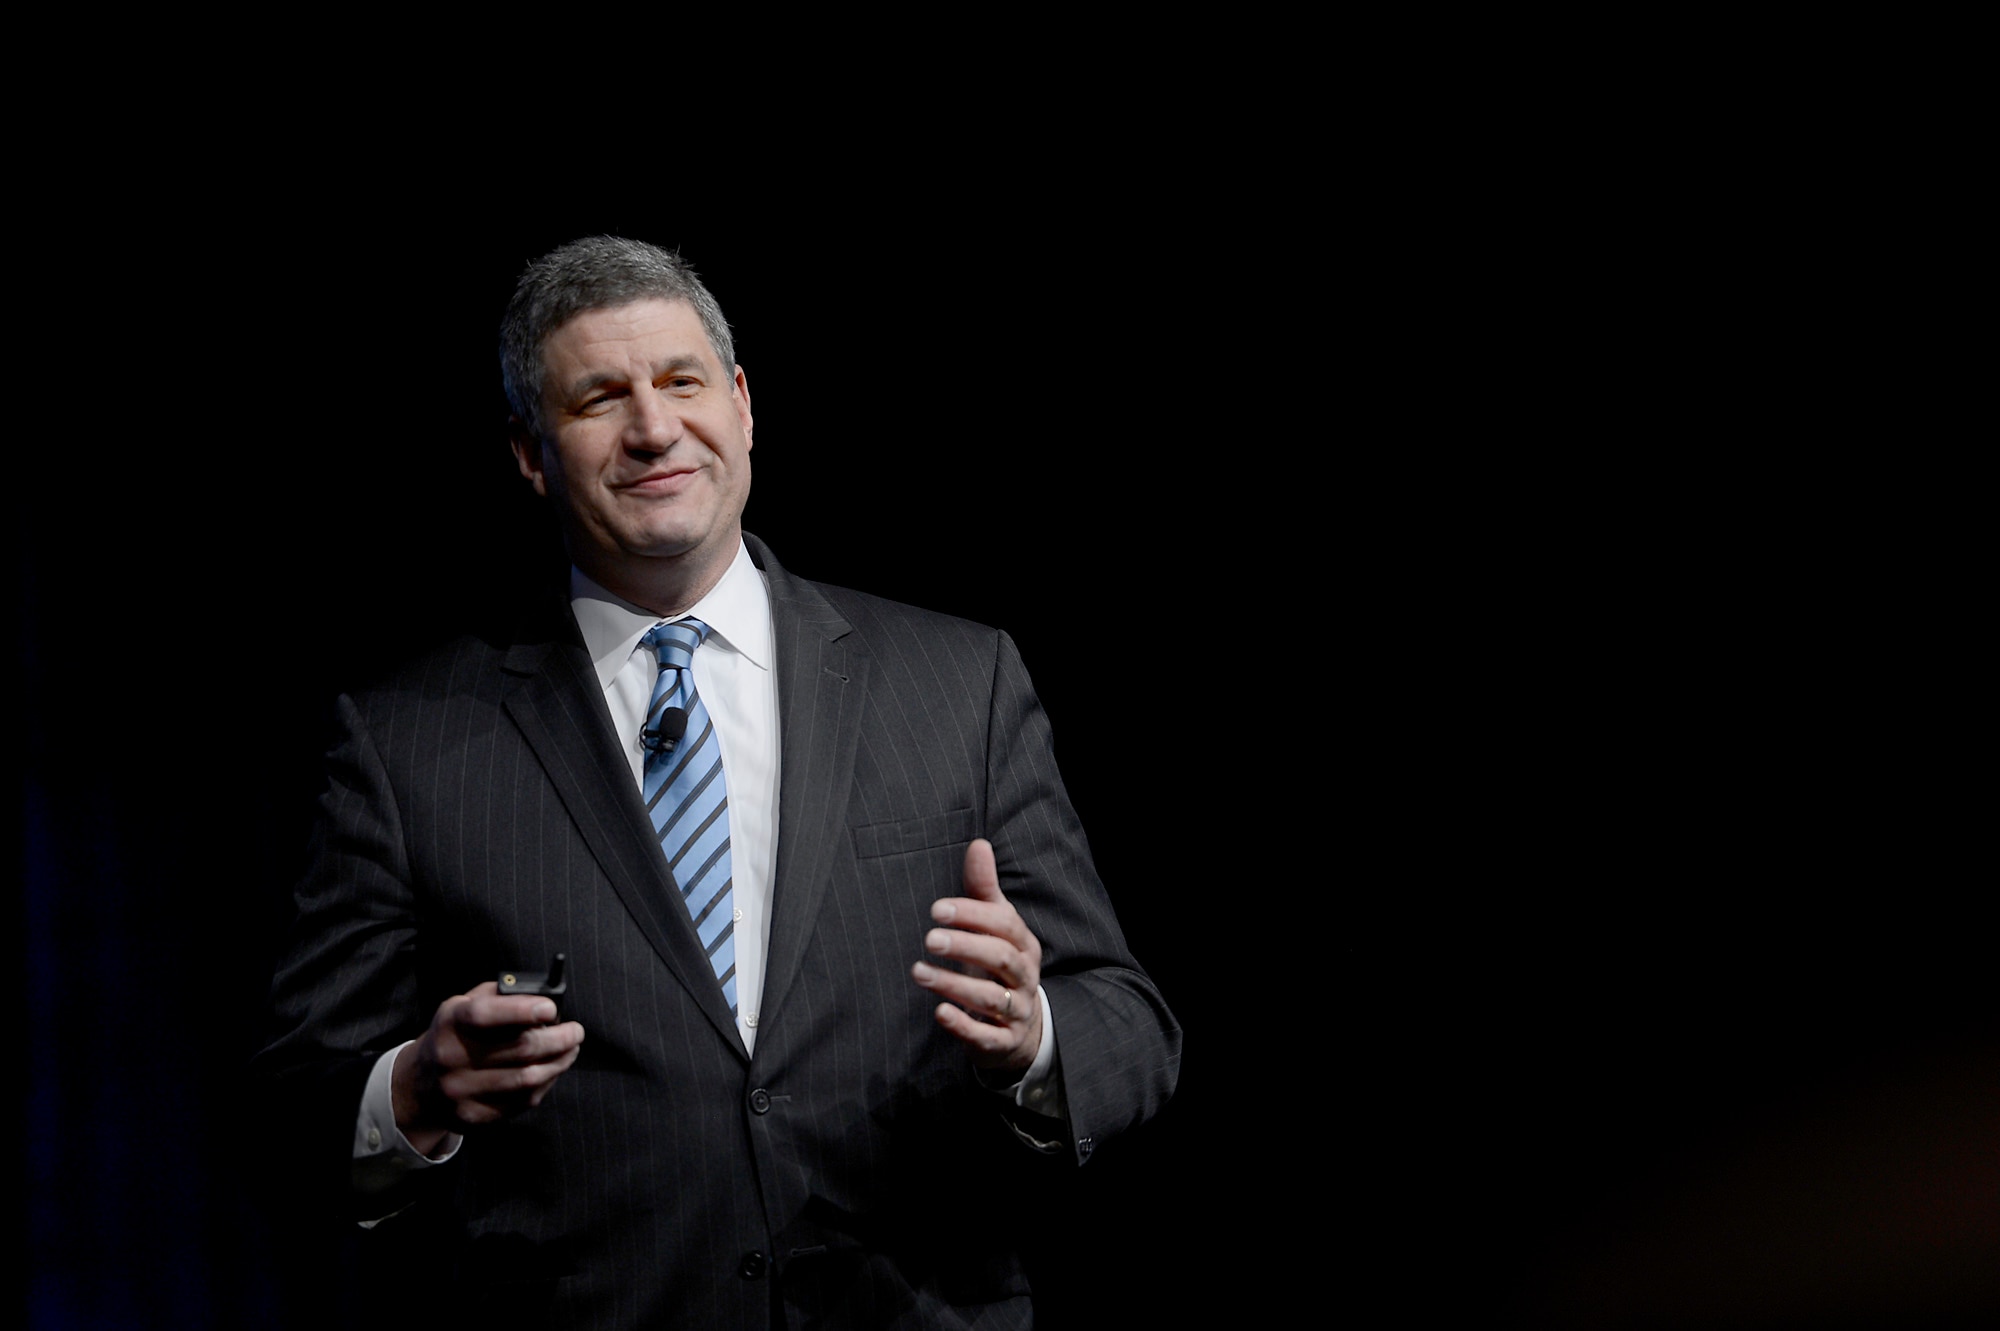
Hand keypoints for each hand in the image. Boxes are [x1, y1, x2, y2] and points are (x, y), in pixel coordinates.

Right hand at [392, 982, 584, 1153]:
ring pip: (526, 1079)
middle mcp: (451, 1058)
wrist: (419, 1085)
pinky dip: (546, 1083)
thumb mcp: (463, 1006)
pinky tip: (553, 1069)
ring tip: (571, 1049)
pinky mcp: (474, 1116)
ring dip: (559, 1062)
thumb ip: (499, 995)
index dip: (521, 1010)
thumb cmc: (454, 1035)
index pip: (485, 1014)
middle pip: (518, 1049)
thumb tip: (543, 995)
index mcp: (450, 1023)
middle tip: (576, 1031)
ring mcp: (461, 1091)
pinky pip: (522, 1101)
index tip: (551, 1008)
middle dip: (558, 1038)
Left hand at [911, 838, 1044, 1072]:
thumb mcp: (996, 928)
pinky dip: (964, 1025)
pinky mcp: (1003, 1043)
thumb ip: (984, 890)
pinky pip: (987, 1036)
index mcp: (1023, 945)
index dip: (973, 915)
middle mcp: (1024, 977)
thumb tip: (978, 844)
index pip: (1004, 925)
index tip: (937, 909)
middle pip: (1001, 959)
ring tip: (918, 972)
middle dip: (966, 947)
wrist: (1023, 1030)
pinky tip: (939, 1013)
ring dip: (954, 984)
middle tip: (930, 938)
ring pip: (990, 998)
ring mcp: (1016, 1011)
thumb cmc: (999, 965)